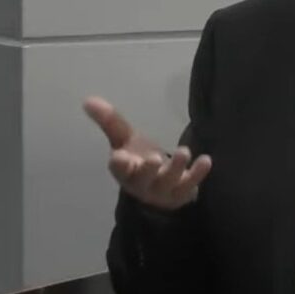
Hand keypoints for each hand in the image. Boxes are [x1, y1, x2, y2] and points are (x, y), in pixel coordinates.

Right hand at [83, 96, 211, 209]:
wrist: (160, 189)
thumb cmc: (139, 161)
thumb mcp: (125, 139)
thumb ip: (110, 121)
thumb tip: (88, 100)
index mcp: (125, 171)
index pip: (119, 169)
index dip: (119, 165)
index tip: (119, 158)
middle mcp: (142, 184)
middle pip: (143, 179)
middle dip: (148, 170)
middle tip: (155, 158)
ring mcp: (163, 191)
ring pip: (168, 182)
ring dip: (176, 168)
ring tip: (184, 151)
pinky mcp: (182, 193)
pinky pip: (190, 185)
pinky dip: (198, 174)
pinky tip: (206, 160)